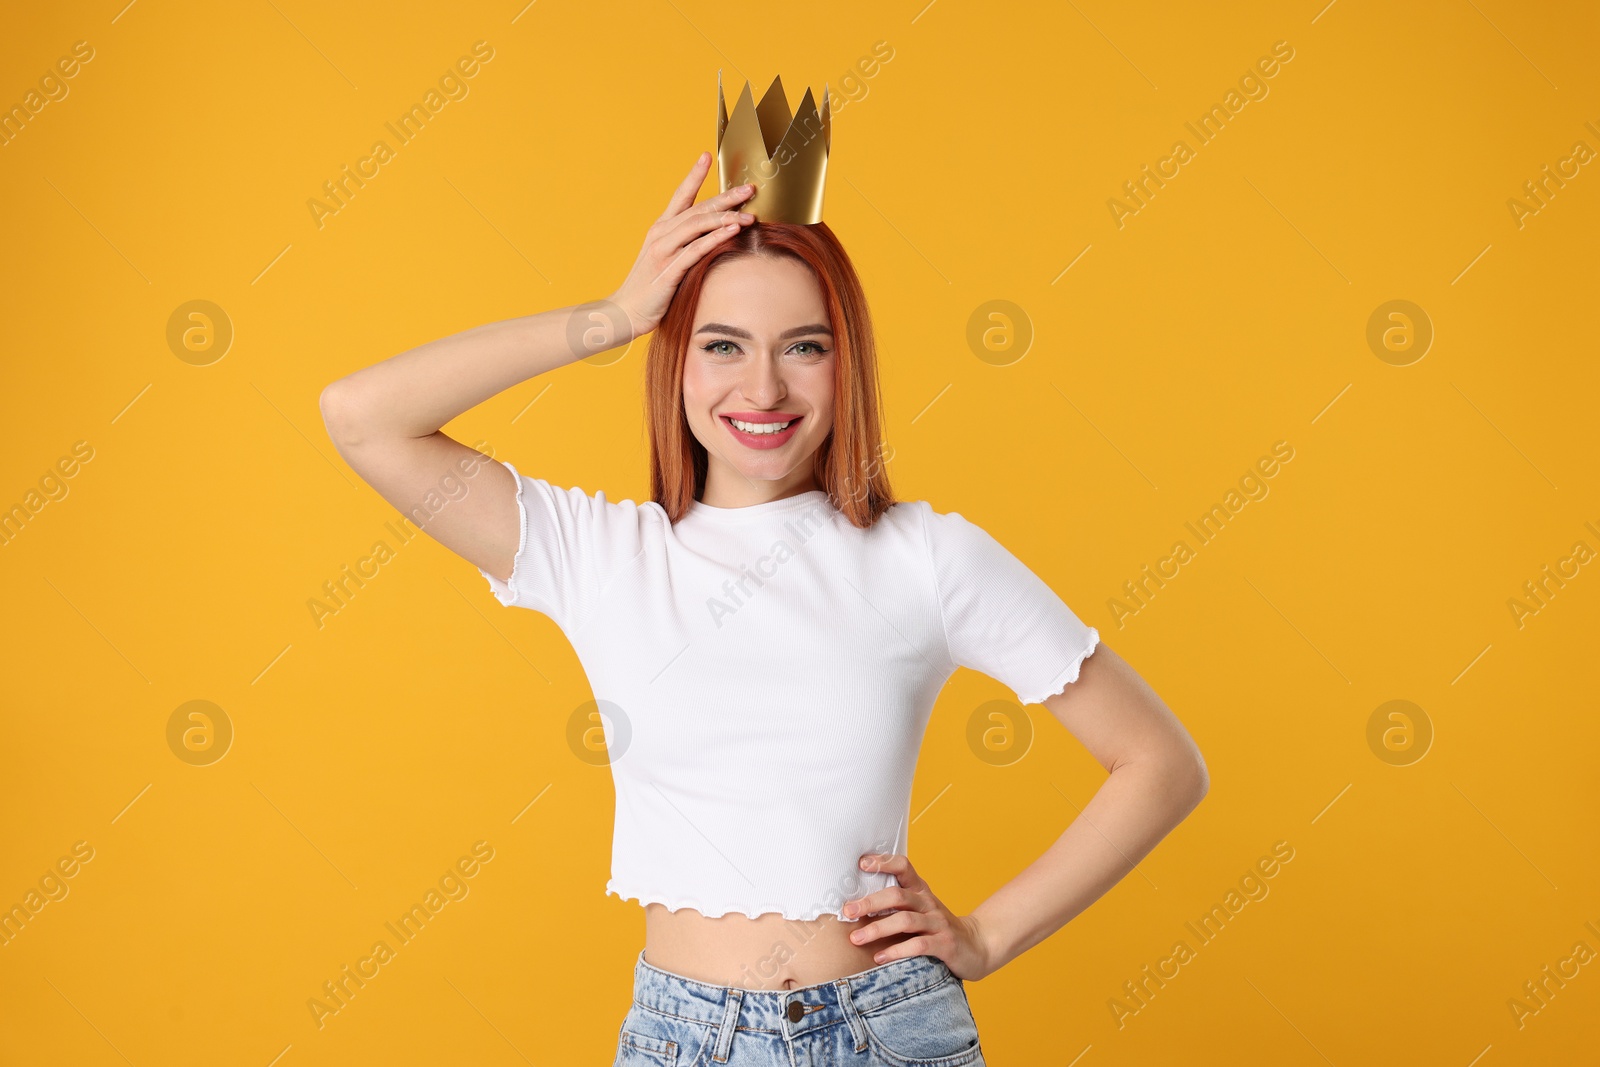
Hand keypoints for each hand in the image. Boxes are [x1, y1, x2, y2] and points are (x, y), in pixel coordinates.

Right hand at [608, 151, 756, 337]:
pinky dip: (715, 239)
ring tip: (749, 213)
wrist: (626, 311)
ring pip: (697, 225)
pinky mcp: (668, 271)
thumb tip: (711, 236)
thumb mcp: (666, 259)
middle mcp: (661, 234)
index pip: (680, 195)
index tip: (706, 156)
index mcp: (661, 228)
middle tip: (749, 188)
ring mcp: (663, 251)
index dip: (694, 175)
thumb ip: (685, 245)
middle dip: (725, 197)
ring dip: (725, 217)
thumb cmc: (650, 288)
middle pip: (697, 208)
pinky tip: (732, 231)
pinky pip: (695, 250)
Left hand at [841, 853, 997, 980]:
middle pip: (897, 895)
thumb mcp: (920, 910)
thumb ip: (896, 904)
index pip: (904, 866)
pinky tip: (880, 957)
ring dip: (878, 929)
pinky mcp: (945, 944)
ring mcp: (938, 922)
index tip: (862, 864)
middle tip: (847, 911)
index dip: (884, 862)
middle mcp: (928, 902)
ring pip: (905, 920)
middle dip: (870, 903)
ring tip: (856, 938)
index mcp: (921, 890)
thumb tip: (855, 904)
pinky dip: (897, 951)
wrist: (976, 946)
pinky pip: (918, 945)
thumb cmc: (937, 927)